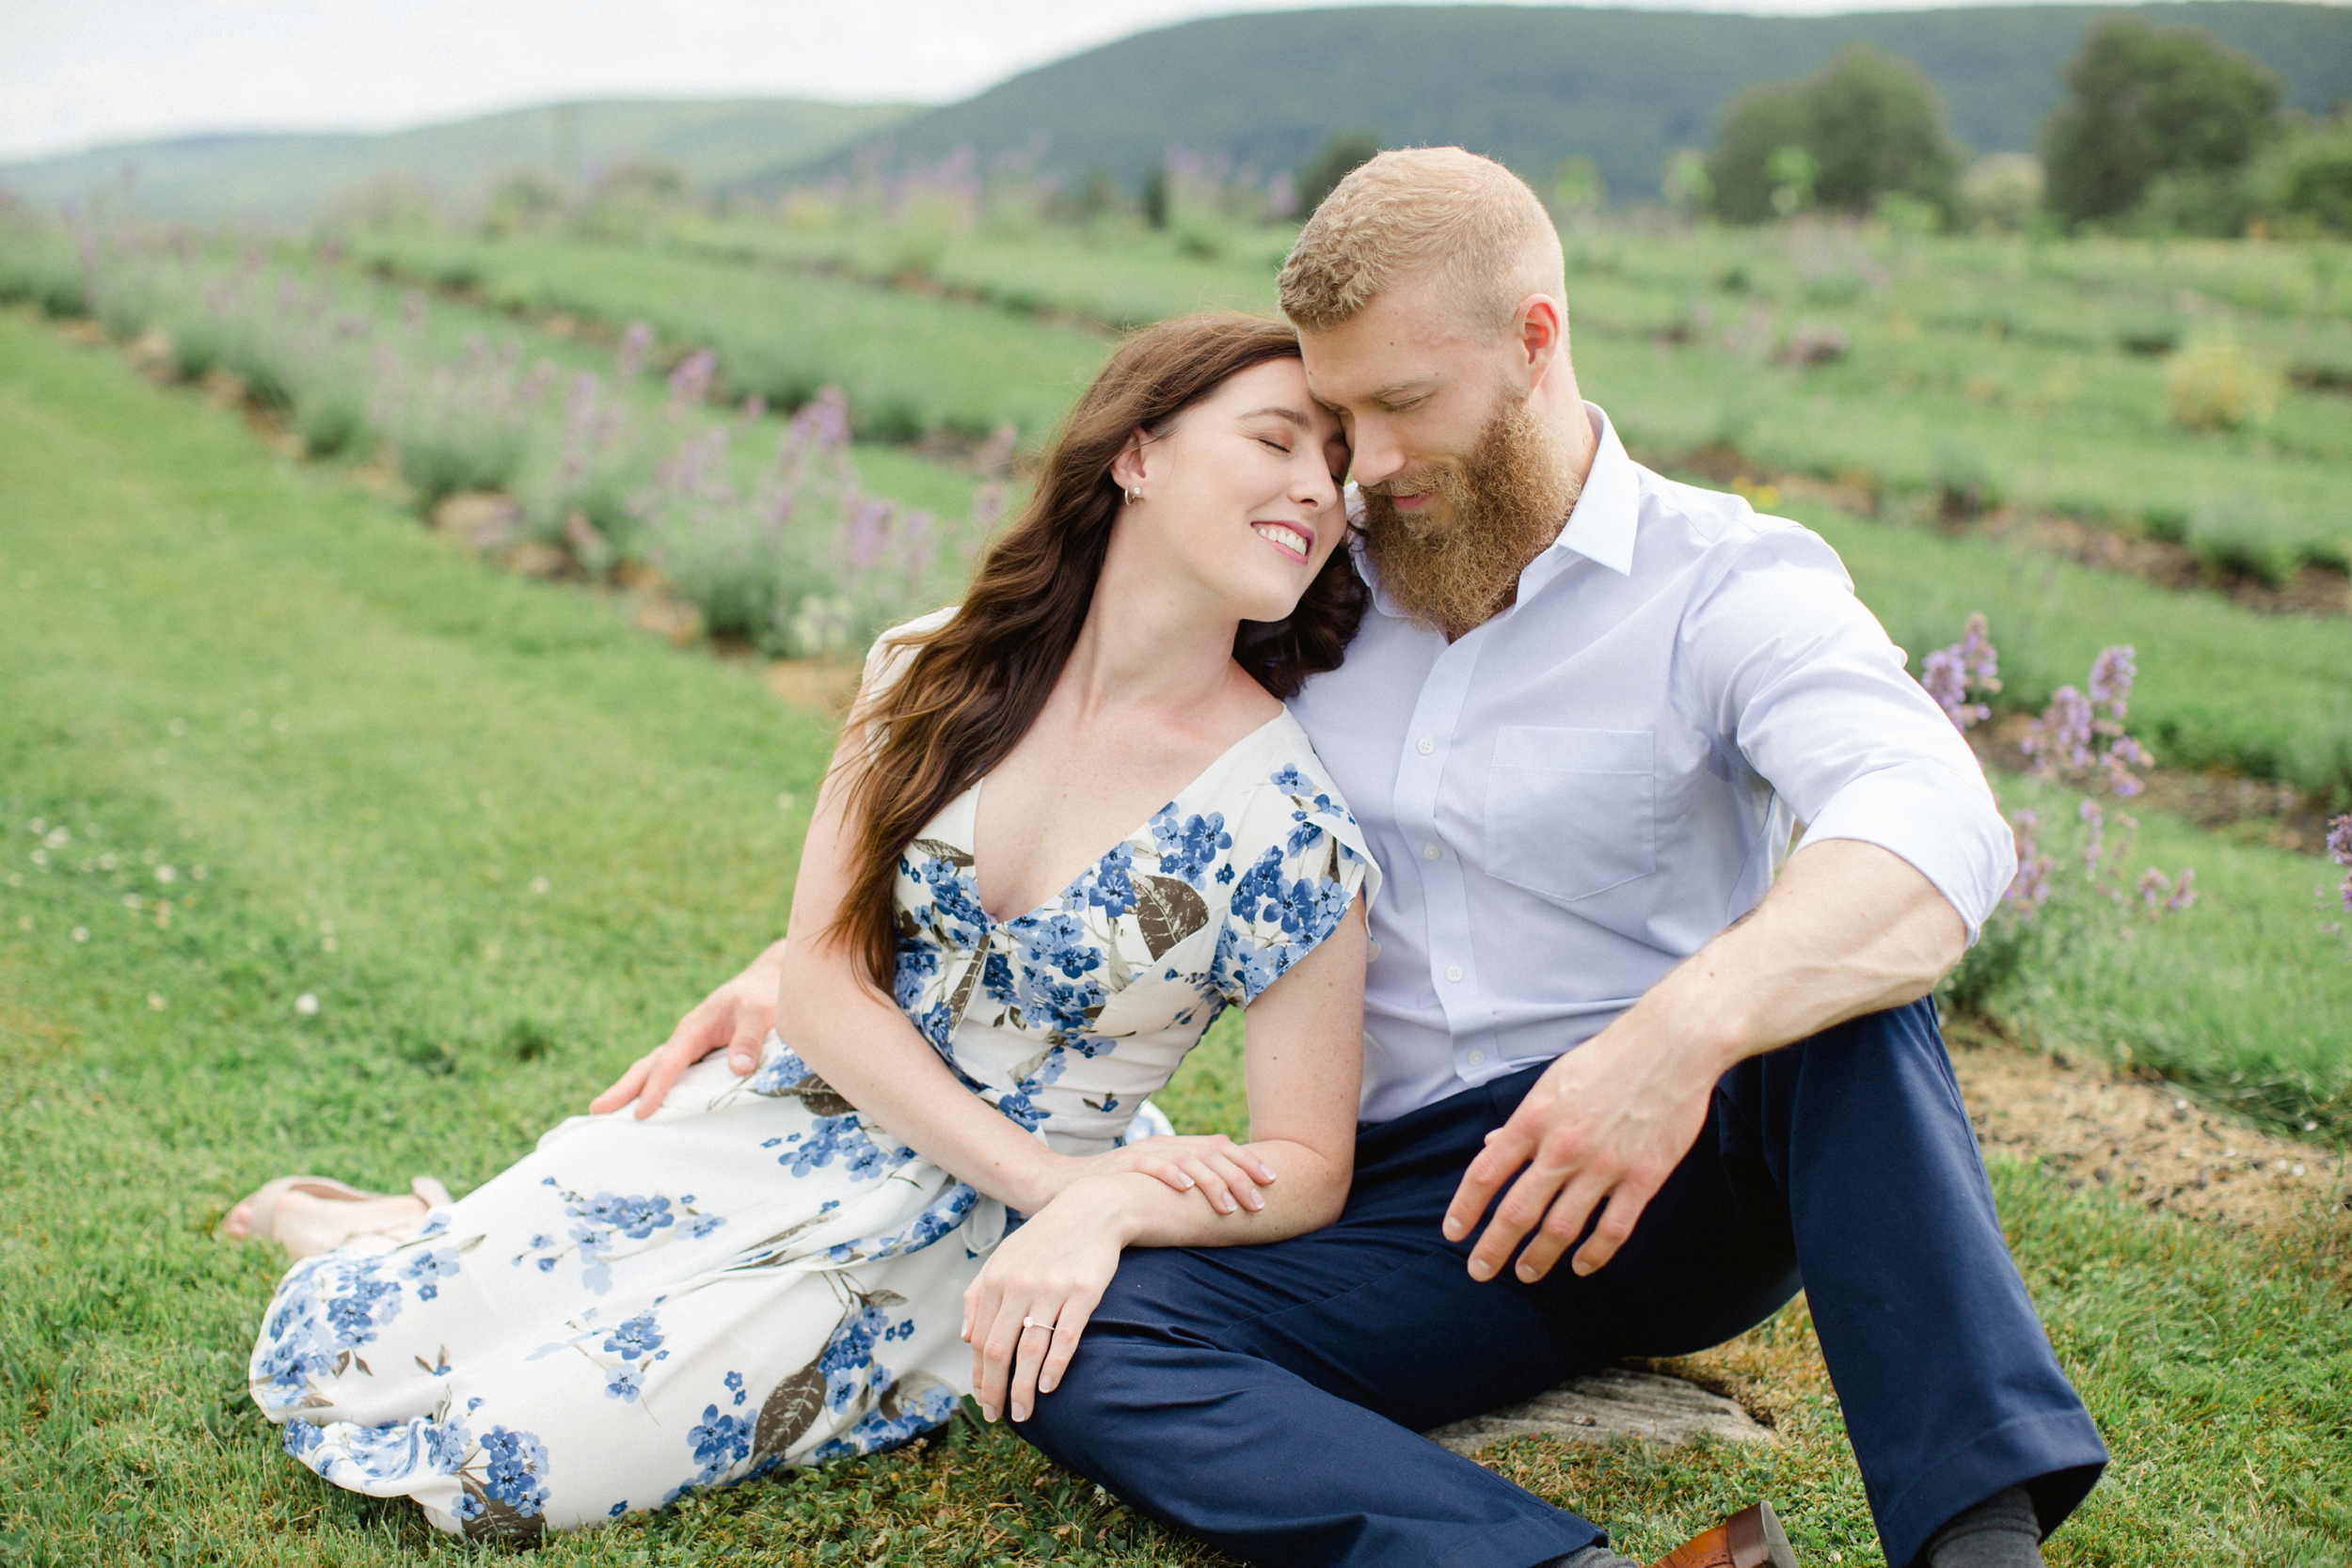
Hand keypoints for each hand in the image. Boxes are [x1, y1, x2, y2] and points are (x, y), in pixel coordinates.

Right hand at [589, 941, 786, 1117]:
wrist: (765, 983)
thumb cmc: (761, 996)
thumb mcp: (760, 1013)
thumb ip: (749, 1039)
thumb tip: (738, 1069)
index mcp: (694, 1029)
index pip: (669, 1062)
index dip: (656, 1088)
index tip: (642, 1112)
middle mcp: (685, 1039)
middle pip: (648, 1066)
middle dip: (623, 1089)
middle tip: (596, 1111)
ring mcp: (689, 1048)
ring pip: (654, 1070)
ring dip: (632, 1090)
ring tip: (608, 1113)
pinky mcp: (698, 1056)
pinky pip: (672, 1075)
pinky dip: (655, 1089)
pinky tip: (648, 1108)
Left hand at [962, 1175, 1135, 1423]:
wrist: (1091, 1210)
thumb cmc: (1044, 1239)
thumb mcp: (1003, 1259)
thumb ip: (979, 1295)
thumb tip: (965, 1338)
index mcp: (995, 1280)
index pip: (980, 1340)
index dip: (979, 1375)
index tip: (983, 1400)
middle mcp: (1018, 1285)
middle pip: (999, 1350)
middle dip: (995, 1390)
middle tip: (998, 1416)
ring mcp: (1051, 1288)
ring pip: (1030, 1350)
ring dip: (1023, 1388)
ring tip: (1023, 1412)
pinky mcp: (1083, 1291)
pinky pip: (1065, 1337)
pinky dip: (1055, 1367)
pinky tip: (1048, 1386)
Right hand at [1070, 1133, 1275, 1215]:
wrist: (1057, 1186)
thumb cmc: (1112, 1193)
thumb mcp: (1153, 1188)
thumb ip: (1182, 1188)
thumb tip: (1223, 1204)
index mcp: (1173, 1148)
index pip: (1219, 1146)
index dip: (1248, 1161)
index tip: (1273, 1181)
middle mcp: (1161, 1145)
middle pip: (1211, 1152)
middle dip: (1240, 1176)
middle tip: (1260, 1203)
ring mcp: (1141, 1154)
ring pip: (1186, 1159)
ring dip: (1213, 1182)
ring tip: (1230, 1206)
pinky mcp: (1120, 1166)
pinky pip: (1149, 1166)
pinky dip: (1170, 1174)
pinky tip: (1187, 1188)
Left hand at [1440, 1013, 1723, 1283]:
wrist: (1672, 1045)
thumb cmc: (1607, 1059)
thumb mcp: (1552, 1081)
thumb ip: (1523, 1120)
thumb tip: (1492, 1146)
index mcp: (1535, 1118)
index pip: (1486, 1173)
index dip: (1465, 1208)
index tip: (1453, 1233)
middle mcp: (1564, 1146)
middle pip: (1517, 1211)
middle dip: (1493, 1248)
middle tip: (1480, 1271)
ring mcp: (1604, 1165)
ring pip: (1561, 1228)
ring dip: (1539, 1258)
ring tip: (1527, 1273)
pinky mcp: (1644, 1177)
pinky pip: (1613, 1229)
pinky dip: (1594, 1255)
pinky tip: (1580, 1267)